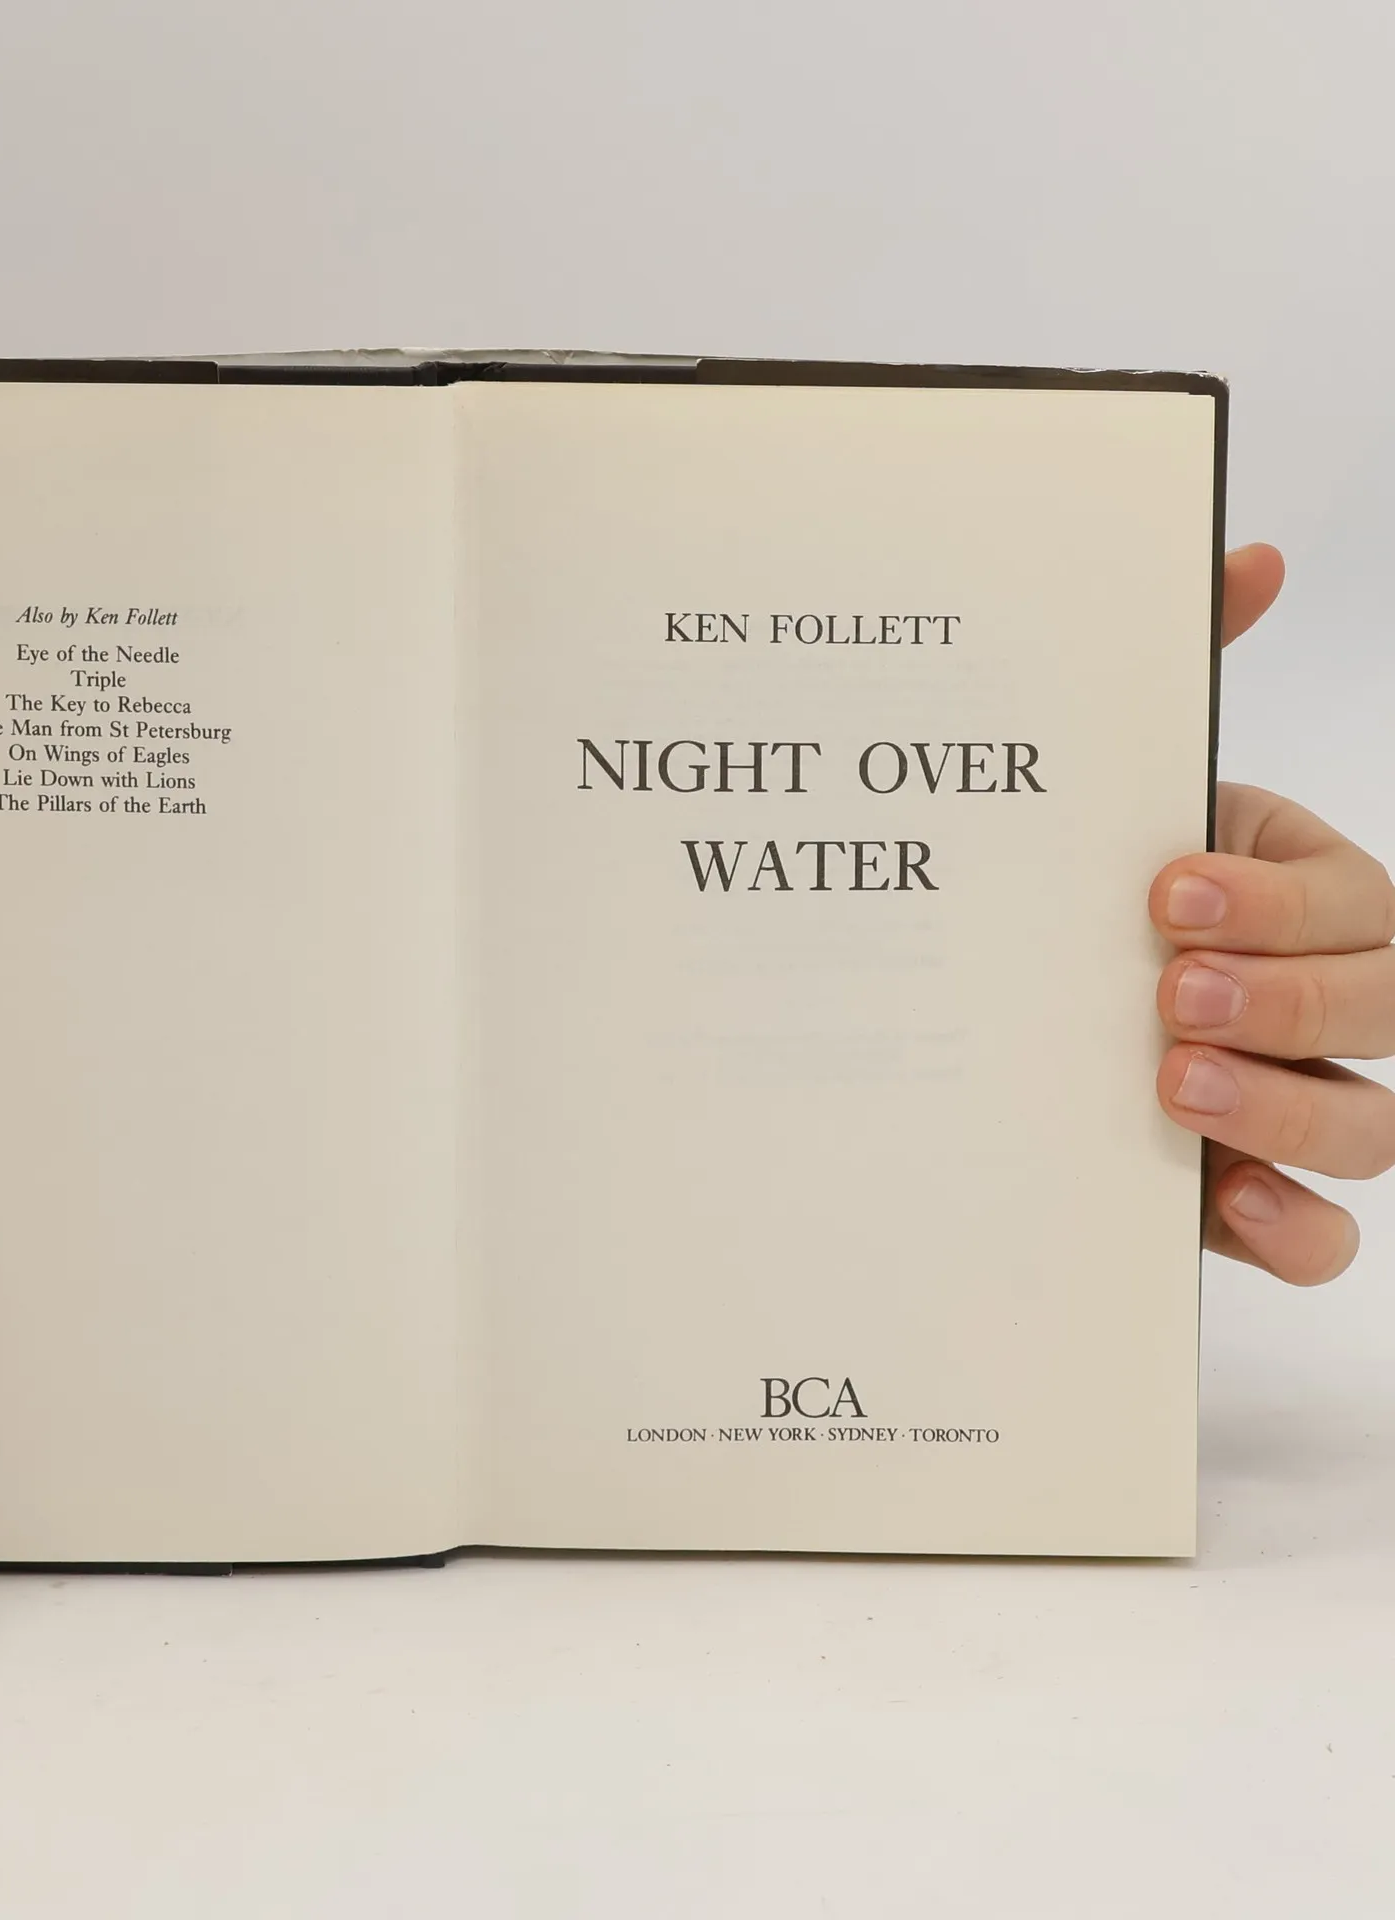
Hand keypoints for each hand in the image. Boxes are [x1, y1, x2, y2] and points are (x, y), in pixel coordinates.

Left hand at [1151, 543, 1392, 1284]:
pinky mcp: (1241, 1194)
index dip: (1279, 902)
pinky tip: (1224, 1205)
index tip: (1163, 890)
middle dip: (1288, 996)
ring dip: (1286, 1108)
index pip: (1355, 901)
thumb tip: (1246, 551)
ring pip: (1372, 1127)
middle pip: (1388, 1008)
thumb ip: (1188, 667)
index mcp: (1308, 894)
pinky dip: (1296, 1229)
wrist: (1000, 988)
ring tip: (1168, 1086)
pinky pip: (1322, 1234)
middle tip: (1167, 992)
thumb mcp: (1123, 784)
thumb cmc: (1088, 880)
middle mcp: (1323, 999)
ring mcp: (1293, 1101)